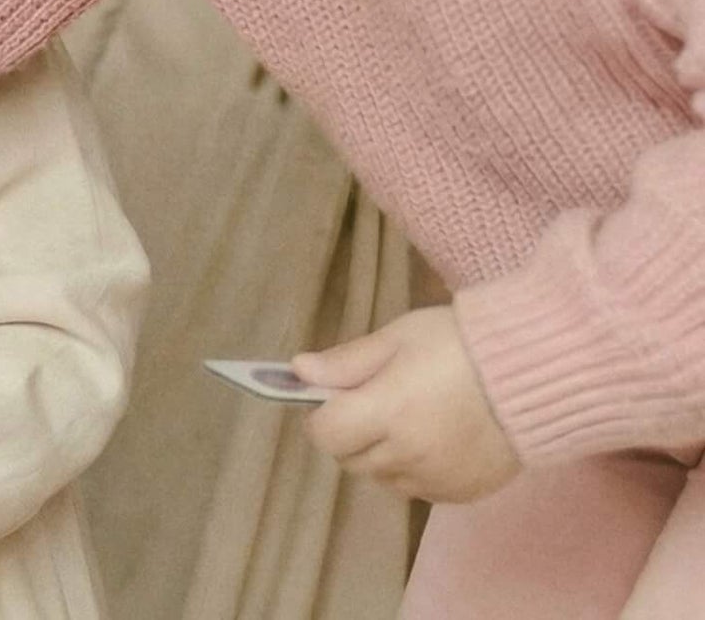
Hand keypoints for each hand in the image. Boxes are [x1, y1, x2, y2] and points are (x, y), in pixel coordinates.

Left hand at [294, 305, 521, 502]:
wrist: (532, 373)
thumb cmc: (458, 344)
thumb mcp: (398, 338)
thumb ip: (347, 361)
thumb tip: (300, 370)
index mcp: (388, 411)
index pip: (326, 434)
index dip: (322, 416)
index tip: (335, 397)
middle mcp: (408, 454)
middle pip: (350, 460)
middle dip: (349, 433)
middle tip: (372, 401)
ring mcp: (437, 480)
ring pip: (382, 478)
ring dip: (380, 455)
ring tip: (407, 417)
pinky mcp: (462, 495)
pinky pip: (417, 490)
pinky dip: (412, 470)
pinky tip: (432, 438)